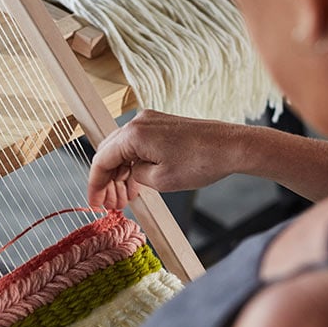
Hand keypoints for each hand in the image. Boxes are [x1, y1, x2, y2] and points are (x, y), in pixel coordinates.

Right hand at [87, 110, 242, 209]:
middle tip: (109, 205)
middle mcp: (138, 122)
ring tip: (123, 199)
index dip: (95, 185)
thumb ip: (135, 176)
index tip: (95, 203)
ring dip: (121, 174)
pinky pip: (138, 146)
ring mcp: (151, 122)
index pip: (101, 160)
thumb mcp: (160, 180)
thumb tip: (129, 174)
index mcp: (133, 134)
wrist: (232, 147)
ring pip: (123, 150)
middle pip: (109, 153)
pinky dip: (134, 165)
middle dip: (107, 181)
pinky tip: (136, 184)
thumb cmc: (201, 162)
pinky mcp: (163, 126)